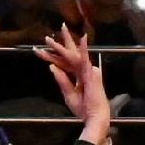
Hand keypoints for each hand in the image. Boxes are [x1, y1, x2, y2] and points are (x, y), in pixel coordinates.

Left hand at [36, 25, 115, 144]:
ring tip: (64, 27)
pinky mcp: (91, 74)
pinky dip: (83, 48)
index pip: (68, 62)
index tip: (49, 44)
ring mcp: (89, 72)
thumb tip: (52, 66)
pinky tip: (82, 38)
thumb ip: (62, 79)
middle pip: (72, 54)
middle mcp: (85, 71)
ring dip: (69, 41)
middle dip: (66, 41)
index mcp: (80, 77)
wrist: (95, 118)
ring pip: (76, 54)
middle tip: (61, 27)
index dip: (58, 53)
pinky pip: (85, 59)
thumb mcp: (68, 94)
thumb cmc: (83, 109)